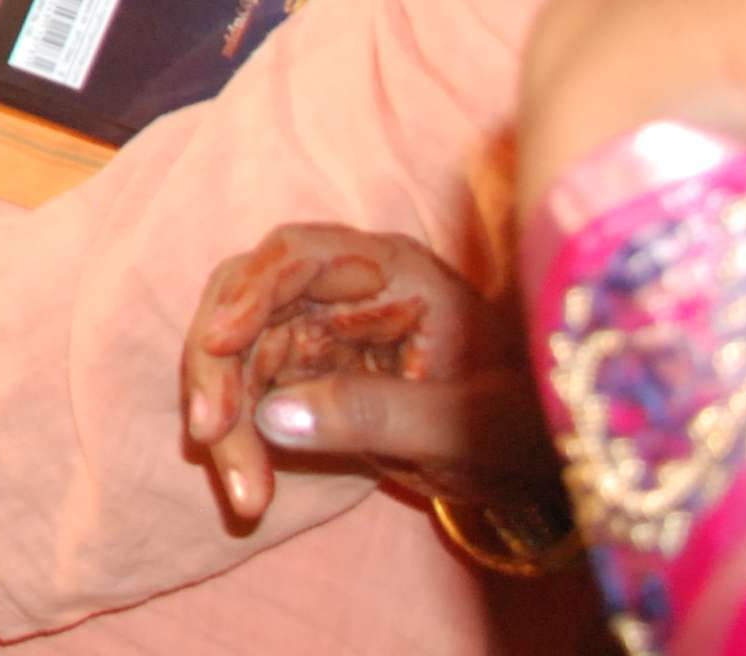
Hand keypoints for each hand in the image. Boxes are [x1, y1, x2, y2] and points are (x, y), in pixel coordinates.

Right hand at [179, 224, 561, 530]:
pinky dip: (242, 442)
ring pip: (239, 357)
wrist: (536, 469)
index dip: (248, 291)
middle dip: (222, 368)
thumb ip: (372, 414)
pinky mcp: (306, 378)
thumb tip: (272, 416)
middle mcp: (343, 290)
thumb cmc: (520, 428)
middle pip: (249, 303)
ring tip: (243, 491)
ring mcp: (319, 332)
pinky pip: (252, 399)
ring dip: (227, 420)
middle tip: (209, 435)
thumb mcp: (461, 424)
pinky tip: (249, 487)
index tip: (217, 344)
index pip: (297, 255)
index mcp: (392, 270)